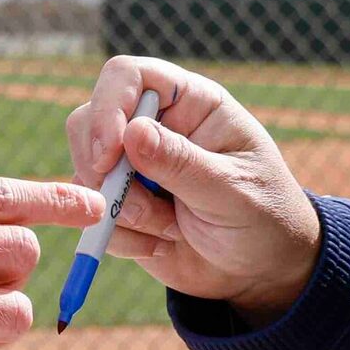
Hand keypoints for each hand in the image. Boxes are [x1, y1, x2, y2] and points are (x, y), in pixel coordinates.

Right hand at [66, 55, 321, 323]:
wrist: (260, 273)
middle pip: (89, 119)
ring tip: (172, 229)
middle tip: (128, 203)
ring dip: (120, 210)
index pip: (129, 76)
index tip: (109, 155)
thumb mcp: (232, 191)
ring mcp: (133, 167)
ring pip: (86, 172)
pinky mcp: (119, 205)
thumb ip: (183, 163)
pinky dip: (123, 238)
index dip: (109, 106)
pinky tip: (163, 244)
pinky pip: (93, 217)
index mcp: (191, 104)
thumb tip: (131, 132)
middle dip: (101, 167)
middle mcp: (155, 127)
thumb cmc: (263, 219)